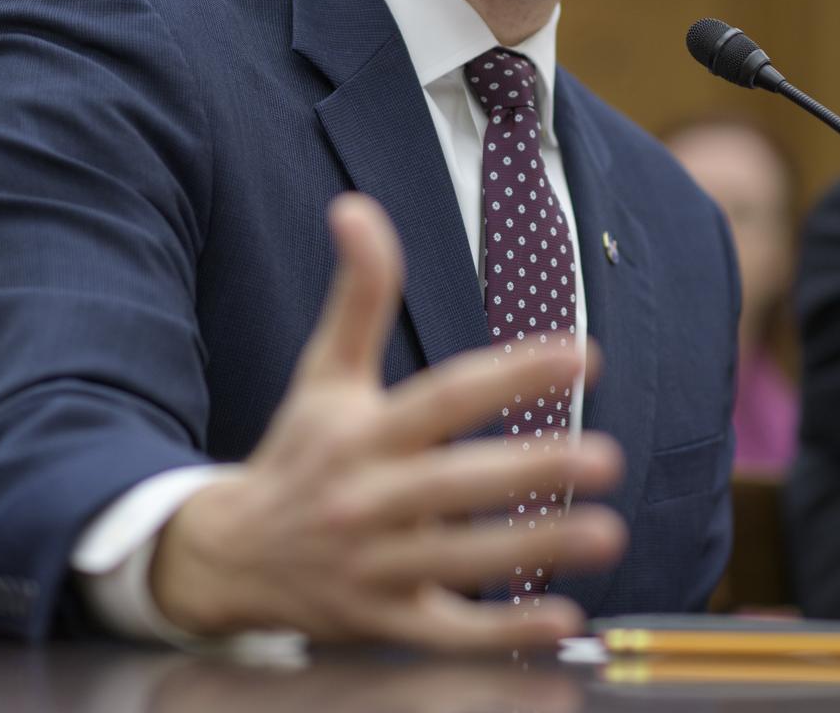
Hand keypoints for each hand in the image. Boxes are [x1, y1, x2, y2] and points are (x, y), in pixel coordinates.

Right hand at [150, 193, 625, 649]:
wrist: (230, 555)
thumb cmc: (298, 450)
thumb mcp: (324, 371)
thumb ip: (357, 294)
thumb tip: (356, 205)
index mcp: (360, 431)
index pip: (444, 397)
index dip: (512, 374)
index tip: (581, 357)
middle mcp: (367, 498)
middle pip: (456, 483)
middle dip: (530, 470)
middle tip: (605, 455)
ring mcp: (373, 567)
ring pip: (462, 562)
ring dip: (536, 550)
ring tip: (609, 531)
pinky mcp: (382, 622)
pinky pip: (446, 632)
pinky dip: (501, 633)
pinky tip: (560, 619)